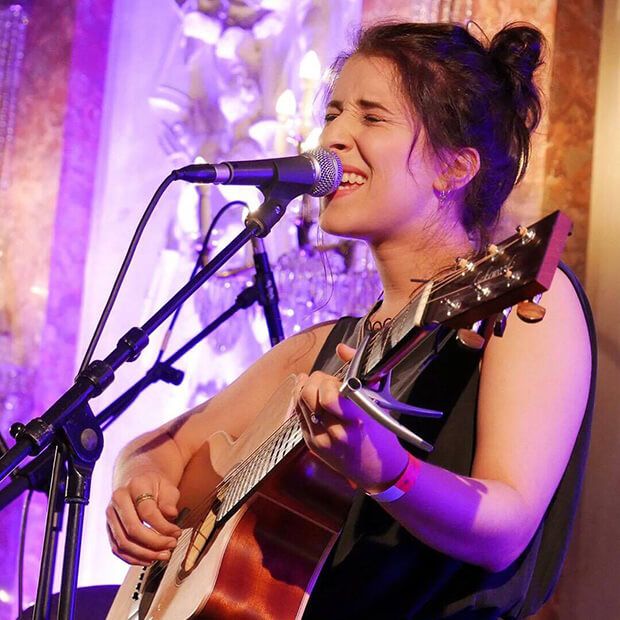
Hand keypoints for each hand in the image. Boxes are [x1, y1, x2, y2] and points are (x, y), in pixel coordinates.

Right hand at [106, 471, 181, 564]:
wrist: (138, 478)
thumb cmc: (154, 483)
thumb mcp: (167, 485)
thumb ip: (169, 500)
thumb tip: (171, 514)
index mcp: (134, 486)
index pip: (147, 512)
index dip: (164, 526)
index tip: (177, 532)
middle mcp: (118, 500)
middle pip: (133, 529)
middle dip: (154, 542)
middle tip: (171, 545)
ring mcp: (111, 515)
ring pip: (123, 542)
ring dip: (144, 554)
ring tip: (163, 555)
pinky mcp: (109, 528)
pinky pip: (117, 549)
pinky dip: (133, 558)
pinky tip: (149, 558)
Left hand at [295, 343, 407, 491]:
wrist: (377, 469)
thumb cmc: (381, 431)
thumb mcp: (377, 397)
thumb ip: (358, 368)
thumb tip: (342, 348)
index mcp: (356, 419)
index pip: (327, 396)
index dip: (329, 382)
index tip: (338, 381)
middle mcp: (335, 432)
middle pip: (309, 394)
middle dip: (316, 381)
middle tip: (328, 382)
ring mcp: (321, 440)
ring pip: (300, 402)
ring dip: (309, 389)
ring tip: (322, 390)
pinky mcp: (311, 444)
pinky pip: (298, 415)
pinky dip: (303, 403)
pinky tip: (313, 399)